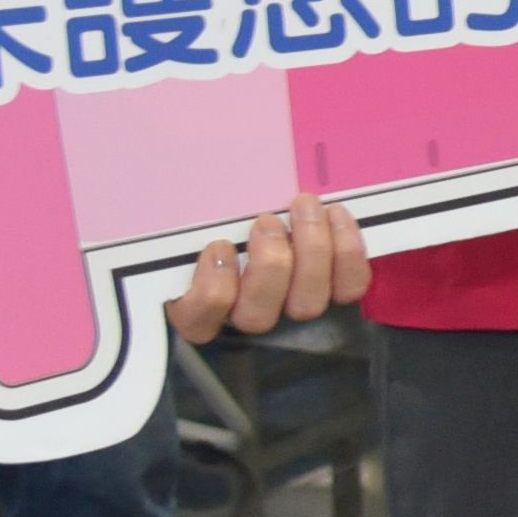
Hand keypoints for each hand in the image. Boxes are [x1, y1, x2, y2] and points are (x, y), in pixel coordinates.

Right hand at [168, 197, 368, 341]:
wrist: (272, 195)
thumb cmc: (221, 206)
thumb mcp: (196, 210)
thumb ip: (189, 218)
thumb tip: (168, 195)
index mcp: (200, 301)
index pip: (198, 322)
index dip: (212, 291)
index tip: (218, 247)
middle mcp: (246, 312)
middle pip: (258, 316)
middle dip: (268, 265)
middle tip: (266, 221)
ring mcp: (292, 305)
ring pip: (306, 304)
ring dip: (310, 251)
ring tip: (304, 206)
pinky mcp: (333, 289)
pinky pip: (349, 287)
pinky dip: (347, 251)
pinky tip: (335, 215)